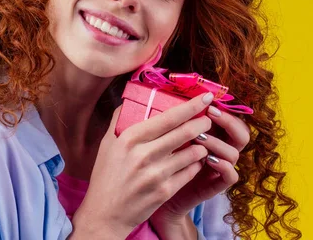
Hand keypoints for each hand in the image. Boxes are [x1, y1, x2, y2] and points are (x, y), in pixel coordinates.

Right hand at [72, 92, 214, 238]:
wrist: (105, 214)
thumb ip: (121, 119)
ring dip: (201, 145)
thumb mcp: (107, 143)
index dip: (191, 106)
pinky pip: (191, 171)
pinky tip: (194, 161)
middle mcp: (144, 154)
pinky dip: (196, 164)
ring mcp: (156, 174)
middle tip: (207, 119)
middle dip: (202, 123)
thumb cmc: (106, 175)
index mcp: (130, 138)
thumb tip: (135, 98)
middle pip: (186, 132)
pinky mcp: (165, 191)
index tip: (205, 97)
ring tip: (200, 142)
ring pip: (193, 152)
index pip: (169, 117)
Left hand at [151, 104, 250, 220]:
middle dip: (229, 121)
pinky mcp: (218, 184)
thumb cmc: (165, 158)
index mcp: (215, 134)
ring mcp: (222, 167)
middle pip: (242, 133)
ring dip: (219, 143)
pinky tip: (209, 159)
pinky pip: (231, 175)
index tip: (208, 101)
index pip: (232, 118)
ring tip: (200, 138)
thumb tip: (183, 95)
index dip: (224, 109)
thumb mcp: (173, 135)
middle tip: (210, 114)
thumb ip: (182, 120)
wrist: (158, 189)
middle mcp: (223, 149)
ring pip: (234, 152)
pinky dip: (223, 166)